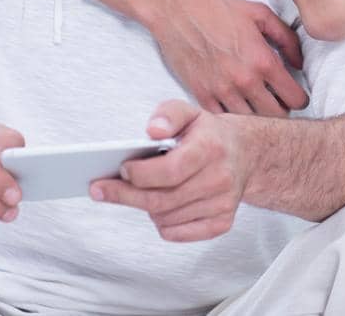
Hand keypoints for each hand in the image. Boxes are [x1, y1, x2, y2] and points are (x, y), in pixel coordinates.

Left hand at [91, 101, 251, 241]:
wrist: (244, 152)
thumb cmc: (207, 133)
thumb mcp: (188, 112)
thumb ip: (167, 115)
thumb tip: (152, 131)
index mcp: (211, 148)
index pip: (170, 171)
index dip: (140, 174)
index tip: (121, 169)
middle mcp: (220, 178)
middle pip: (161, 200)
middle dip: (125, 195)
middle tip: (100, 190)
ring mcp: (223, 204)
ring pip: (165, 218)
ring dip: (144, 207)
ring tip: (139, 191)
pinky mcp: (222, 223)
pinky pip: (177, 233)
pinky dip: (161, 223)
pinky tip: (159, 207)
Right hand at [151, 0, 308, 115]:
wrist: (179, 13)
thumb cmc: (219, 10)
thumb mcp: (260, 14)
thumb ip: (287, 38)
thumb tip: (299, 64)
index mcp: (263, 62)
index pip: (294, 98)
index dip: (300, 99)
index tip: (296, 96)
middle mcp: (244, 81)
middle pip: (275, 116)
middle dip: (282, 111)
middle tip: (279, 102)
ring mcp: (222, 92)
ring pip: (250, 122)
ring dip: (258, 116)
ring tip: (258, 104)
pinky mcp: (202, 96)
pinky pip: (224, 120)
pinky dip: (232, 117)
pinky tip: (236, 105)